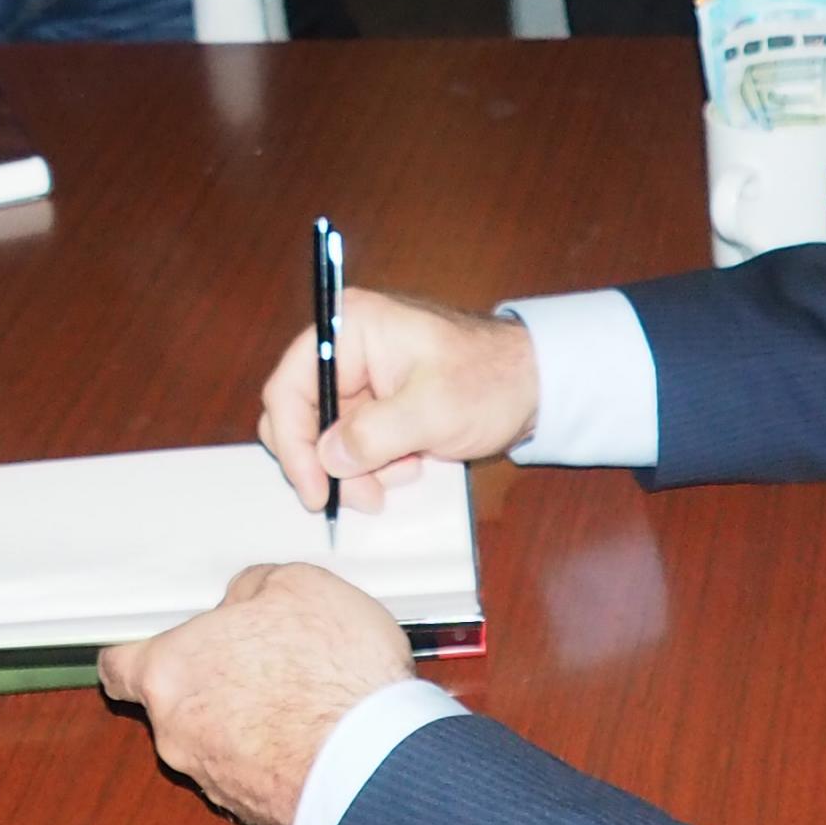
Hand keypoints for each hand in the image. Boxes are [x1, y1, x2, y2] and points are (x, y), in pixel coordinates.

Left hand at [97, 563, 418, 824]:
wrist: (374, 764)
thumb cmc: (330, 674)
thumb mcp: (301, 587)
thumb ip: (255, 588)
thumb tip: (247, 600)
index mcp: (170, 672)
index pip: (120, 666)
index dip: (138, 654)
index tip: (158, 648)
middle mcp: (178, 735)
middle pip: (176, 703)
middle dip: (216, 683)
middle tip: (265, 658)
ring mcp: (215, 781)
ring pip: (218, 742)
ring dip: (251, 722)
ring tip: (308, 697)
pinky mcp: (255, 813)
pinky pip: (257, 774)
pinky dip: (279, 757)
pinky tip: (321, 735)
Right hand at [254, 286, 539, 514]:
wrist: (536, 386)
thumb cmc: (491, 380)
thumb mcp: (433, 409)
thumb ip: (374, 435)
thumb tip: (328, 460)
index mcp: (351, 328)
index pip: (289, 387)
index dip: (293, 443)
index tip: (315, 490)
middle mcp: (346, 347)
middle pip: (300, 415)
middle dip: (327, 463)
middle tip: (363, 496)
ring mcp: (360, 376)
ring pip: (325, 438)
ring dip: (356, 470)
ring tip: (403, 474)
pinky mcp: (374, 403)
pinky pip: (351, 443)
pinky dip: (373, 465)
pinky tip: (410, 465)